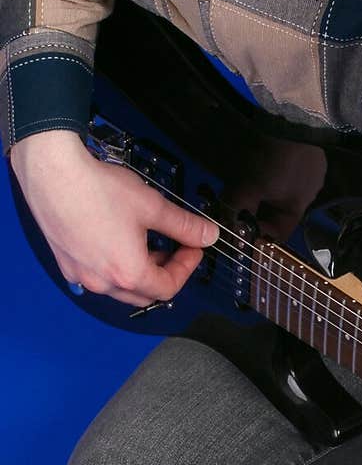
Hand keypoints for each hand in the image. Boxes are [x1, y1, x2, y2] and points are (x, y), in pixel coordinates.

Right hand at [11, 130, 218, 306]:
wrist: (52, 172)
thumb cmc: (95, 189)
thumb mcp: (152, 207)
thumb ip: (184, 226)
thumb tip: (206, 234)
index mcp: (128, 273)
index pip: (169, 288)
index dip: (187, 268)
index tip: (192, 249)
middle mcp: (102, 282)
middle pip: (145, 293)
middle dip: (163, 272)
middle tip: (172, 248)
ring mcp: (80, 275)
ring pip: (119, 288)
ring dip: (138, 271)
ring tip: (144, 242)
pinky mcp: (65, 263)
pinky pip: (96, 276)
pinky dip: (112, 266)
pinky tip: (115, 240)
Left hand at [222, 136, 326, 243]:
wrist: (293, 116)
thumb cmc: (273, 158)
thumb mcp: (249, 186)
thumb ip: (236, 206)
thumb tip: (226, 222)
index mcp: (299, 207)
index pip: (278, 234)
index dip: (258, 233)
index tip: (238, 225)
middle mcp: (310, 192)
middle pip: (278, 210)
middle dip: (257, 207)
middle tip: (236, 200)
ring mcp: (312, 170)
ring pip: (283, 187)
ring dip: (264, 186)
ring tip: (246, 176)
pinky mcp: (309, 150)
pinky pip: (288, 168)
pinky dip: (274, 168)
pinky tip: (262, 157)